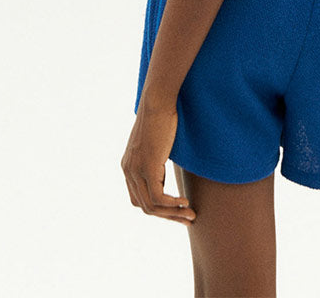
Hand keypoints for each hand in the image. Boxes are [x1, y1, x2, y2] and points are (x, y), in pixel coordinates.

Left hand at [121, 99, 196, 225]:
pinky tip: (185, 202)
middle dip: (167, 216)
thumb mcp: (156, 142)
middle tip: (187, 218)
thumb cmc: (161, 116)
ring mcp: (136, 170)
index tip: (177, 207)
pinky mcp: (147, 167)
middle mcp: (128, 171)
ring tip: (191, 214)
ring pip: (152, 206)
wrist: (157, 101)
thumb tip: (164, 167)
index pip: (138, 198)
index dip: (158, 208)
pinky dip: (172, 205)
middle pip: (144, 206)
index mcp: (128, 166)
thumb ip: (156, 157)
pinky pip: (158, 198)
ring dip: (172, 214)